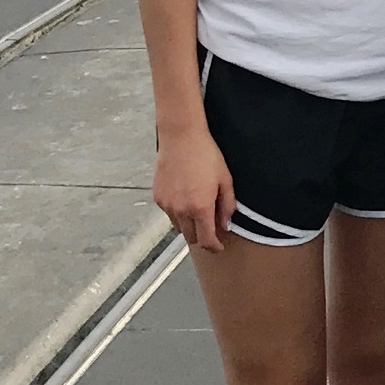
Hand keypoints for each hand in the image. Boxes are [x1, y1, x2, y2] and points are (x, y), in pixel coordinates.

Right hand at [153, 122, 235, 251]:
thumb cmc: (206, 155)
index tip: (219, 247)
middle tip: (211, 226)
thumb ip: (227, 205)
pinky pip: (168, 213)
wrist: (181, 137)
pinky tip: (184, 197)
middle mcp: (181, 210)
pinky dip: (177, 212)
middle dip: (202, 236)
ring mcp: (167, 204)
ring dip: (189, 225)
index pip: (206, 240)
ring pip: (178, 227)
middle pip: (191, 237)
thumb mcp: (225, 179)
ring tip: (197, 209)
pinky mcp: (157, 197)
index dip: (215, 247)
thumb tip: (226, 224)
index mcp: (200, 207)